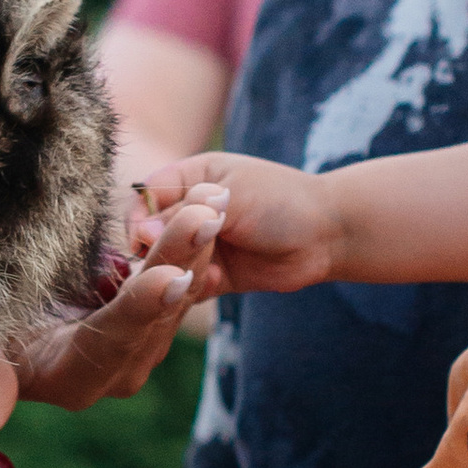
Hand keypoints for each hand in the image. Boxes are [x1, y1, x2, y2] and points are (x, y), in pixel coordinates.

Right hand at [8, 199, 230, 407]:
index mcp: (75, 380)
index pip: (113, 341)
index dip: (140, 309)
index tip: (171, 277)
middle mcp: (117, 369)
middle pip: (155, 312)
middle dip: (180, 259)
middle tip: (204, 215)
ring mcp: (140, 344)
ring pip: (177, 292)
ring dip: (194, 243)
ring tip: (210, 197)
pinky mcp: (153, 317)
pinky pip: (182, 277)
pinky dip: (192, 240)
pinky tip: (208, 200)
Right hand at [133, 150, 340, 296]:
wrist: (328, 235)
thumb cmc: (281, 200)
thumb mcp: (229, 198)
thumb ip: (184, 215)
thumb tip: (142, 235)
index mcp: (191, 178)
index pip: (145, 196)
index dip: (139, 216)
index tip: (143, 236)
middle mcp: (190, 213)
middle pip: (150, 234)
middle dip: (157, 248)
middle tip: (172, 257)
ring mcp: (202, 246)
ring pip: (167, 264)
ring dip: (176, 270)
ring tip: (199, 268)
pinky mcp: (215, 276)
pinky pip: (187, 287)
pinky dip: (191, 289)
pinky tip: (212, 282)